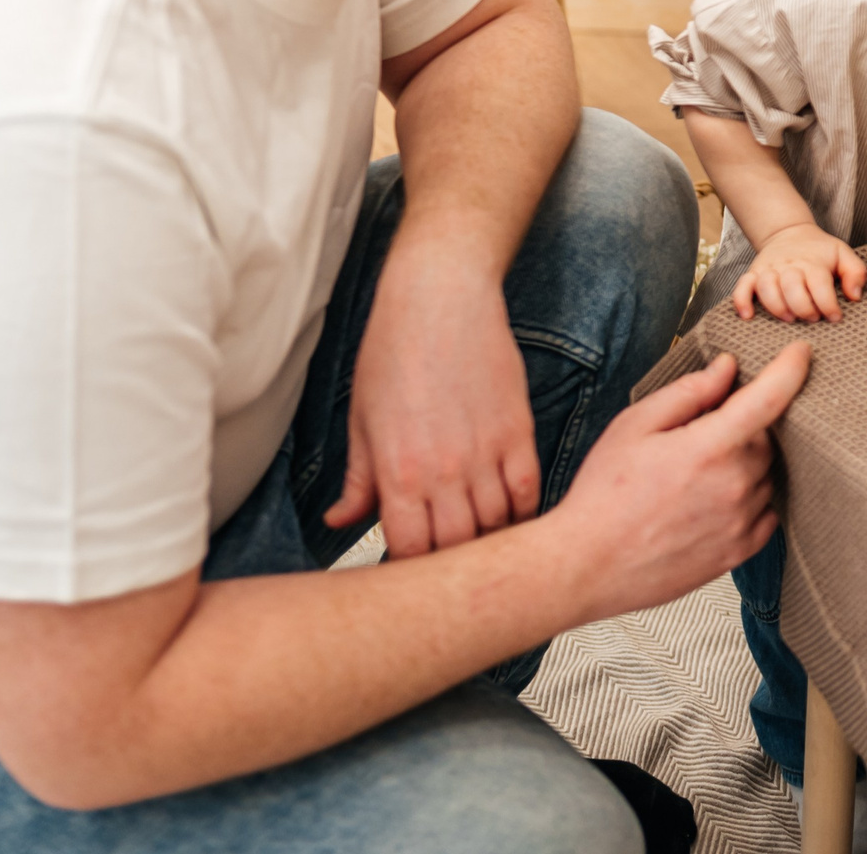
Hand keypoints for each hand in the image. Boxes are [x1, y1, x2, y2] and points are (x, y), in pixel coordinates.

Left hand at [324, 263, 538, 558]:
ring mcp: (485, 453)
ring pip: (497, 525)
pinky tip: (511, 513)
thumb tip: (339, 521)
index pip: (411, 550)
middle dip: (452, 560)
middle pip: (457, 547)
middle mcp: (443, 471)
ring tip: (481, 539)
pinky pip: (528, 491)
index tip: (414, 567)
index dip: (413, 568)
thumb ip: (357, 480)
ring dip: (490, 538)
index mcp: (397, 472)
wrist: (440, 298)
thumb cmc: (393, 351)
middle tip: (450, 559)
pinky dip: (523, 511)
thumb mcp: (361, 420)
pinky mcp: (517, 431)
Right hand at [561, 345, 810, 619]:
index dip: (791, 368)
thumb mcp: (635, 426)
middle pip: (767, 436)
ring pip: (767, 473)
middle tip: (700, 433)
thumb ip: (688, 393)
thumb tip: (726, 369)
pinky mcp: (739, 552)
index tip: (800, 353)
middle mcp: (735, 486)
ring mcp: (741, 522)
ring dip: (746, 462)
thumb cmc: (603, 495)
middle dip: (743, 425)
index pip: (771, 398)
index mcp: (709, 448)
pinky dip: (751, 497)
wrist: (587, 564)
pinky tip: (713, 498)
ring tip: (696, 474)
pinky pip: (767, 511)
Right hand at [734, 222, 866, 322]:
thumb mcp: (843, 254)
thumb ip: (856, 273)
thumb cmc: (819, 251)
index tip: (835, 317)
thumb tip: (855, 296)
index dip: (828, 304)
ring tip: (789, 318)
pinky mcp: (753, 273)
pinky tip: (748, 316)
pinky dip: (741, 301)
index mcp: (813, 262)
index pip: (819, 283)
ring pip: (766, 287)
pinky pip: (742, 286)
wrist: (789, 232)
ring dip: (777, 307)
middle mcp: (789, 265)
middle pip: (791, 287)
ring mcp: (769, 269)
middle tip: (813, 319)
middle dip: (803, 308)